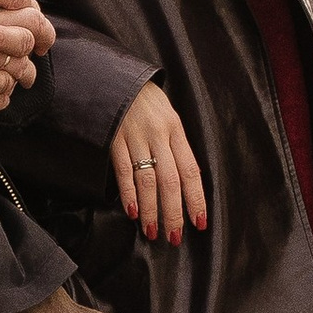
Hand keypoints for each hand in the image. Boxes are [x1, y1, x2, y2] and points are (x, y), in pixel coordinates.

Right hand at [110, 84, 207, 240]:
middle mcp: (158, 133)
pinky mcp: (114, 138)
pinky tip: (133, 211)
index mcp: (175, 129)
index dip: (196, 199)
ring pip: (148, 179)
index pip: (191, 171)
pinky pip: (123, 170)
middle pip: (171, 180)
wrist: (113, 75)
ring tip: (152, 230)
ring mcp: (135, 136)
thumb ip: (173, 145)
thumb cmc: (143, 99)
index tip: (199, 223)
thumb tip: (182, 183)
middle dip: (174, 212)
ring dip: (151, 209)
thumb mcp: (166, 115)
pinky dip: (129, 193)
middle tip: (175, 236)